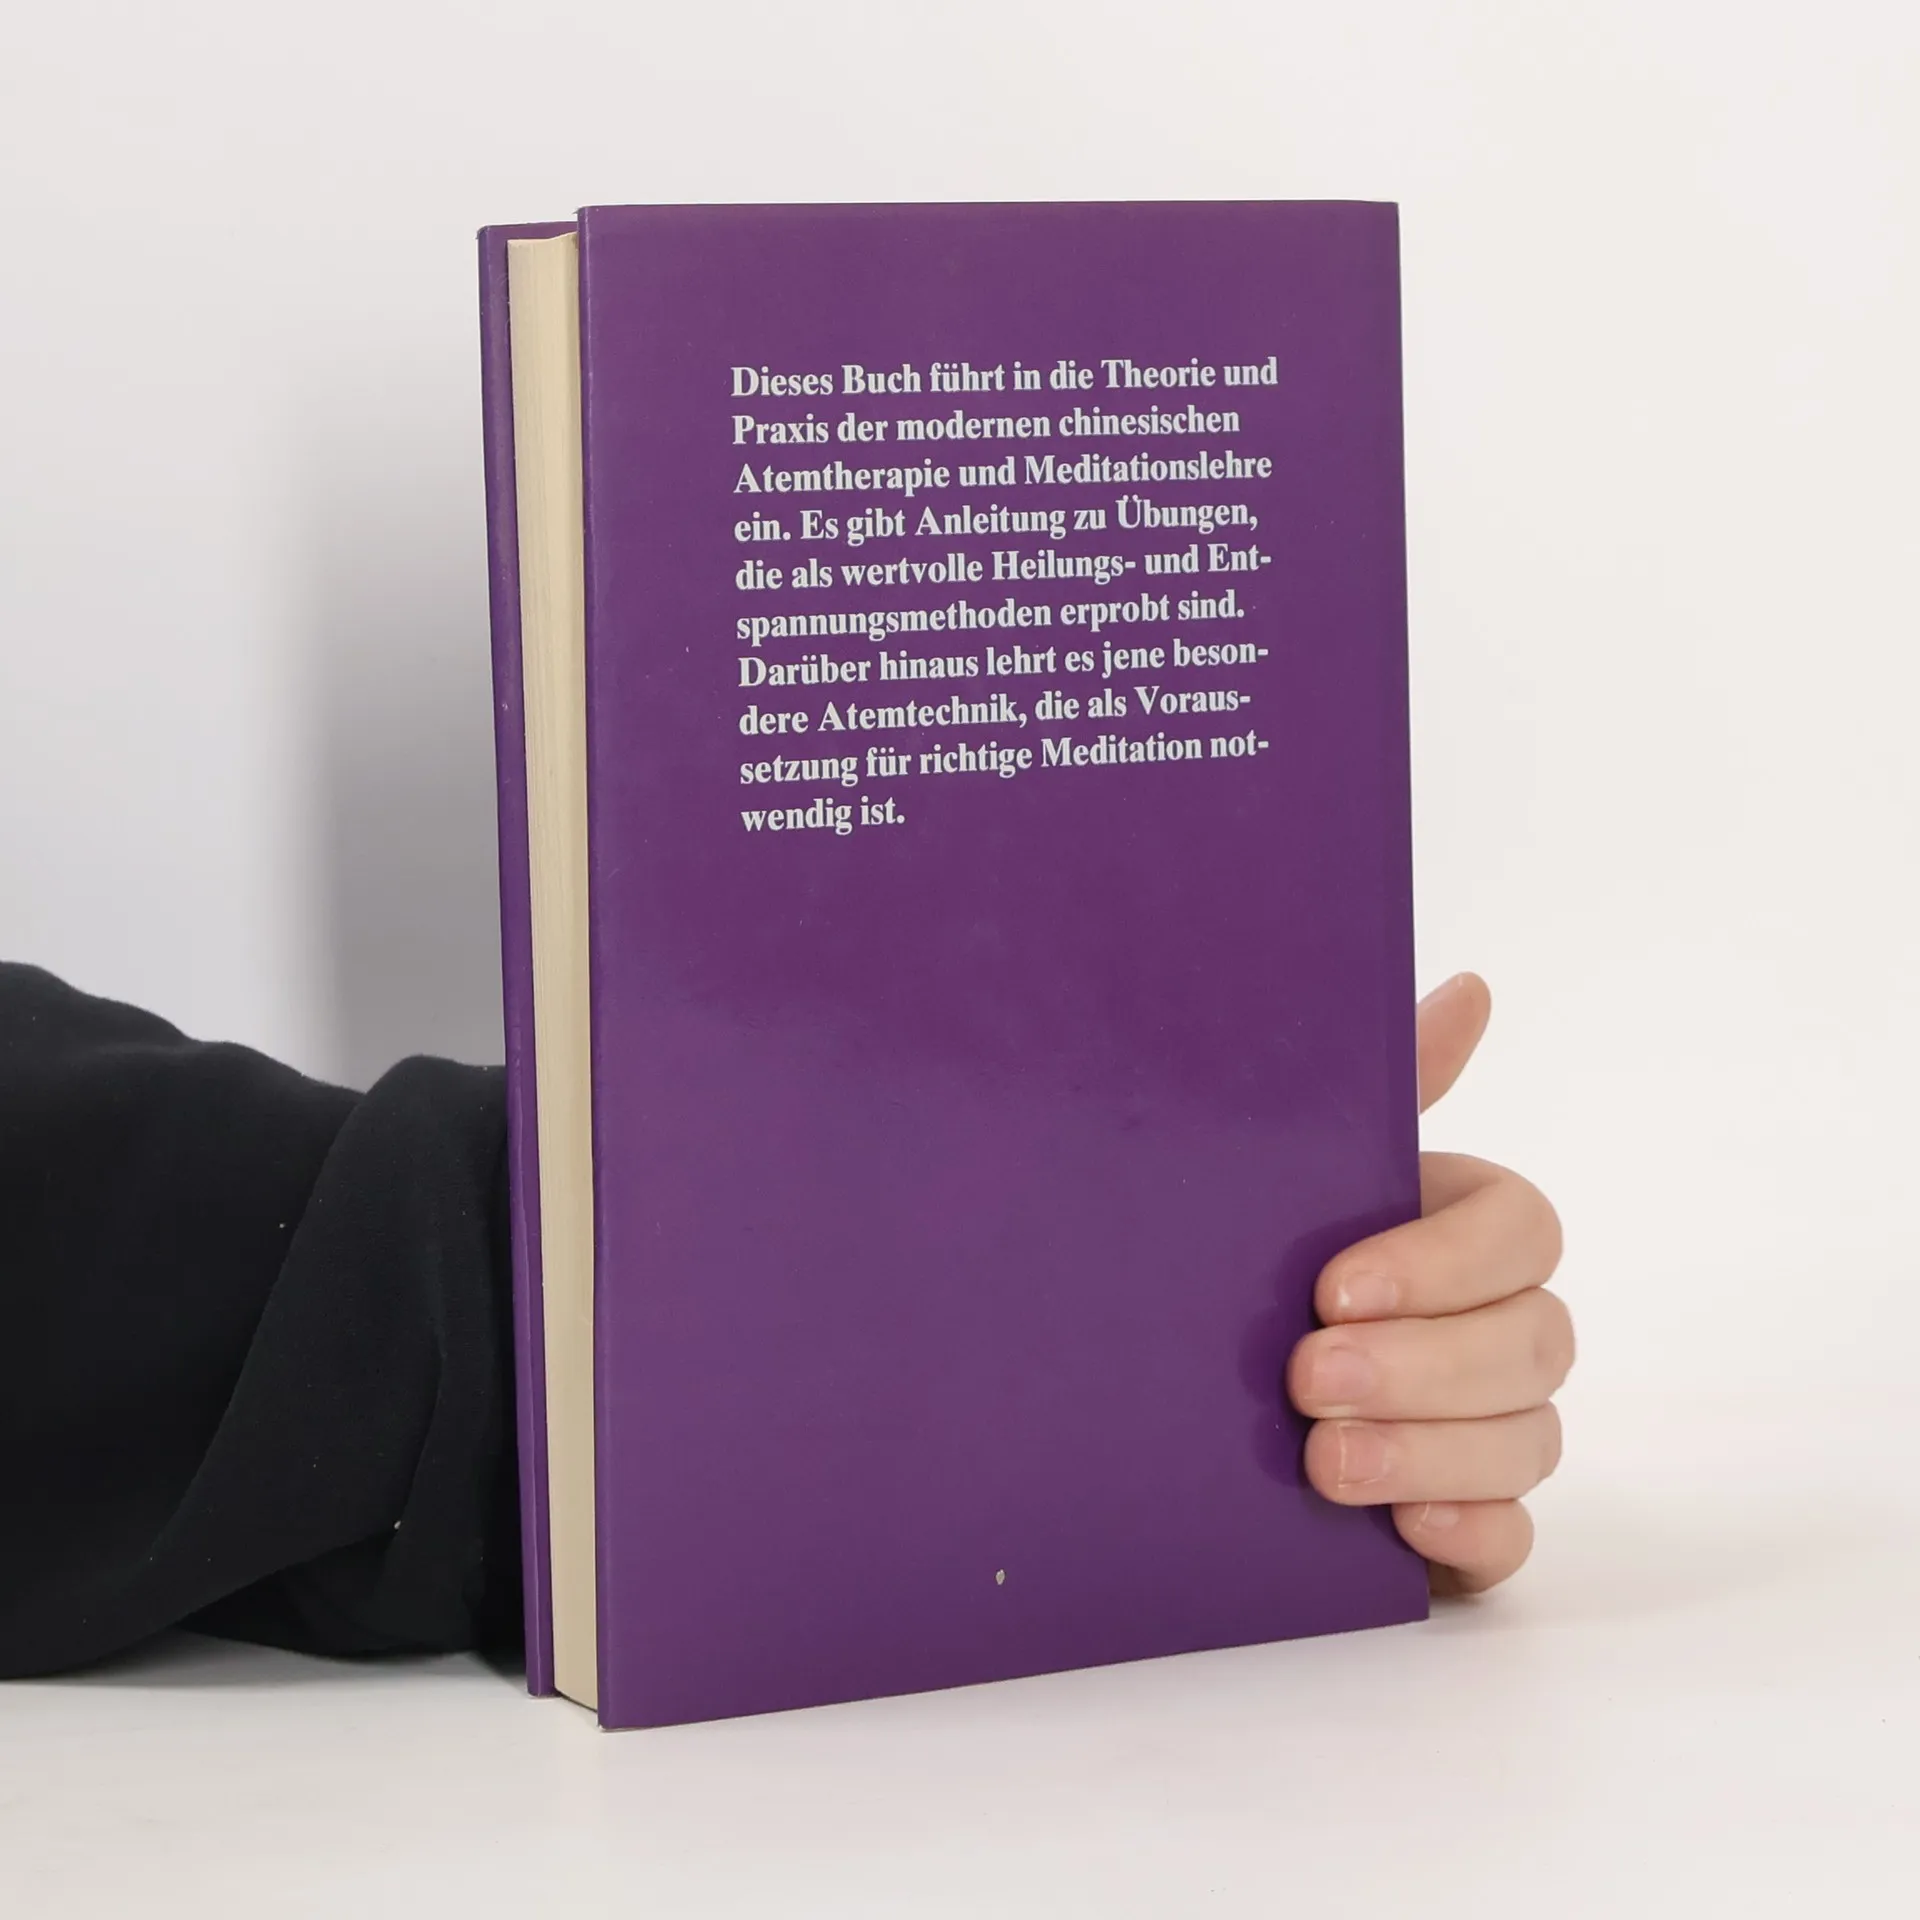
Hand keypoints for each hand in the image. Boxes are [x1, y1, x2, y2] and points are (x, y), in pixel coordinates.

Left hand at [1286, 973, 1570, 1592]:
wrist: (1156, 1380)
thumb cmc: (1250, 1253)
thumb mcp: (1299, 1165)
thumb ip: (1388, 1085)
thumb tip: (1473, 988)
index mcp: (1463, 1228)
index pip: (1524, 1229)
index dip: (1444, 1261)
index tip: (1334, 1286)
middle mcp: (1495, 1324)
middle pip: (1537, 1341)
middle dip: (1424, 1365)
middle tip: (1305, 1378)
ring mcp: (1489, 1426)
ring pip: (1530, 1439)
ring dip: (1431, 1450)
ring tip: (1322, 1460)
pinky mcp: (1464, 1517)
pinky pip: (1514, 1537)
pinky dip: (1471, 1530)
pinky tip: (1402, 1524)